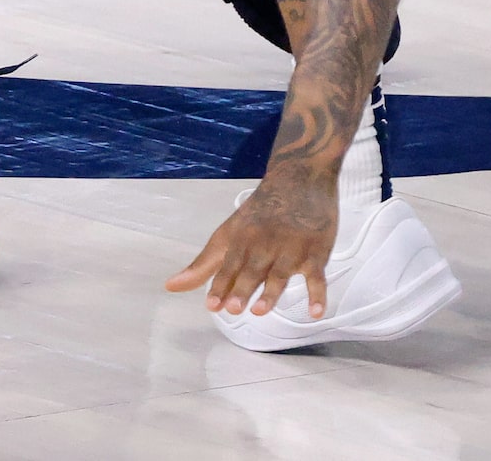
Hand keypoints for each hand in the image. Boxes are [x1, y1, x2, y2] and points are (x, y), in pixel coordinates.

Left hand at [164, 168, 338, 319]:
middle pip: (253, 269)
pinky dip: (319, 294)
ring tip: (260, 310)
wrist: (299, 177)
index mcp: (242, 239)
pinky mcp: (316, 252)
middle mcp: (265, 244)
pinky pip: (318, 276)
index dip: (220, 285)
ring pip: (281, 273)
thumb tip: (171, 287)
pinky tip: (316, 312)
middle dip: (243, 287)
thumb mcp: (228, 233)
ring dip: (271, 291)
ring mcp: (292, 248)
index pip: (228, 265)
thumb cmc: (260, 213)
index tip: (211, 305)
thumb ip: (203, 264)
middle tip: (234, 308)